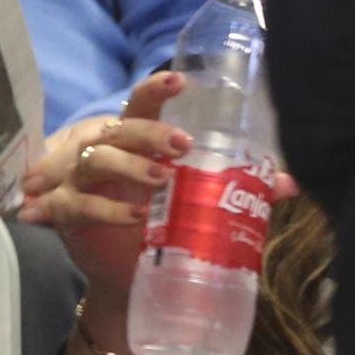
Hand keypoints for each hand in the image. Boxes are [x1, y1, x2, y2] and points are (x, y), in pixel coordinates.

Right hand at [23, 73, 301, 307]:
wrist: (120, 273)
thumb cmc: (154, 224)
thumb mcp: (191, 203)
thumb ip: (230, 188)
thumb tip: (288, 181)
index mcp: (130, 141)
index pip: (138, 104)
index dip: (155, 89)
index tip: (180, 81)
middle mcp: (101, 153)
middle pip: (118, 130)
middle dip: (148, 133)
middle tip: (182, 144)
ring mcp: (79, 181)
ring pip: (95, 160)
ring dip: (128, 165)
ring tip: (162, 180)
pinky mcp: (66, 213)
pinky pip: (81, 206)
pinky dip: (106, 210)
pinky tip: (132, 218)